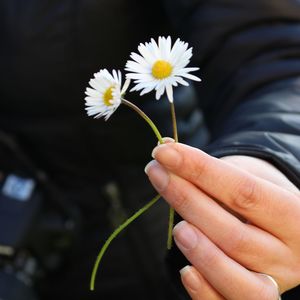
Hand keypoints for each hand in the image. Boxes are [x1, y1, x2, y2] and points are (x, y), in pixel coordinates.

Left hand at [145, 142, 299, 299]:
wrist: (284, 230)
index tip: (165, 152)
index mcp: (294, 214)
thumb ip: (209, 170)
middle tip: (156, 173)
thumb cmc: (259, 201)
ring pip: (238, 279)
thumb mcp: (247, 180)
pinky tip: (186, 271)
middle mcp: (289, 254)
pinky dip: (206, 293)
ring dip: (202, 252)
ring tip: (176, 227)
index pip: (243, 191)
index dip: (199, 170)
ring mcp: (274, 282)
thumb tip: (166, 149)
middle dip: (187, 200)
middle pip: (234, 234)